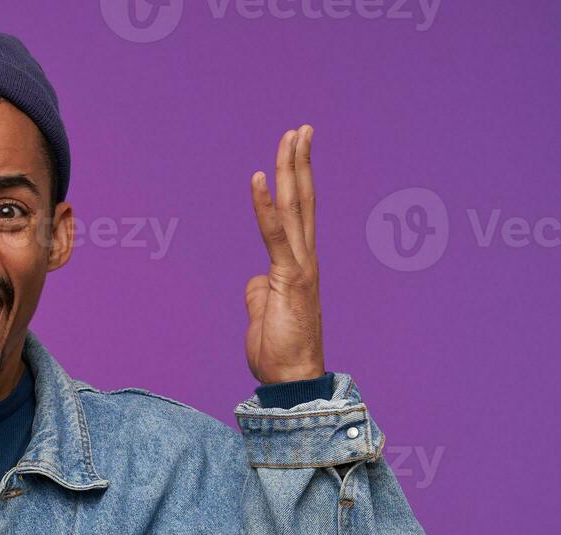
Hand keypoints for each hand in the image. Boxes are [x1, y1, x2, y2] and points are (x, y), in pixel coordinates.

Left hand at [245, 124, 323, 384]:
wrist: (291, 381)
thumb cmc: (279, 352)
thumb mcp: (263, 314)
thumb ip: (258, 292)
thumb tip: (255, 280)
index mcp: (298, 266)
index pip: (298, 215)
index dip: (297, 181)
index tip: (295, 151)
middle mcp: (306, 260)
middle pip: (304, 201)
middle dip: (301, 162)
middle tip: (301, 128)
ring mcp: (301, 268)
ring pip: (296, 208)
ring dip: (292, 169)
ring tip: (291, 136)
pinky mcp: (290, 279)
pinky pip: (274, 236)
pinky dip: (265, 206)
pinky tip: (259, 178)